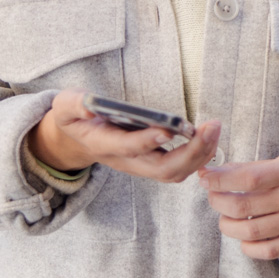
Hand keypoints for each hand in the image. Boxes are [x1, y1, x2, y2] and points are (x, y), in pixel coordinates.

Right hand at [29, 90, 218, 182]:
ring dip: (200, 154)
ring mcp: (141, 165)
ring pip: (175, 173)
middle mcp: (126, 161)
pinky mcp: (152, 163)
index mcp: (103, 144)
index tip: (168, 128)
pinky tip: (210, 136)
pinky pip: (180, 169)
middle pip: (162, 169)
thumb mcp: (64, 107)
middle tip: (210, 127)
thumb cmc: (75, 118)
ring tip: (214, 128)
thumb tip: (90, 107)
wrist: (78, 139)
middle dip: (190, 152)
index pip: (128, 148)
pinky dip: (199, 156)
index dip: (147, 141)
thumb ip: (74, 105)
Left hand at [199, 154, 278, 258]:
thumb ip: (248, 169)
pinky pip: (267, 251)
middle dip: (219, 202)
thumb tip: (211, 174)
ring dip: (228, 226)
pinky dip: (247, 246)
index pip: (249, 178)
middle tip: (213, 198)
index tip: (204, 178)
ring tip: (225, 219)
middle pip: (244, 206)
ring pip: (251, 231)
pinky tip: (243, 237)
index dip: (221, 180)